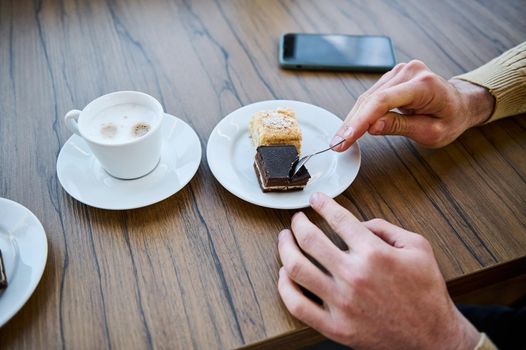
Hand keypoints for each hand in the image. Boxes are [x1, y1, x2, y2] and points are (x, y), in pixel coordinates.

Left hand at [277, 192, 479, 348]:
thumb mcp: (418, 247)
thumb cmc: (426, 292)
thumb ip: (385, 228)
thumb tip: (357, 223)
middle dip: (298, 223)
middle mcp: (354, 276)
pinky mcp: (335, 327)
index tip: (316, 199)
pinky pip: (298, 306)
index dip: (323, 204)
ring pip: (296, 269)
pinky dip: (284, 287)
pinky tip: (284, 275)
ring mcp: (342, 303)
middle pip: (310, 240)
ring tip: (285, 240)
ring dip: (284, 249)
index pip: (338, 219)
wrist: (432, 339)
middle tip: (297, 219)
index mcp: (374, 254)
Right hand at [331, 60, 493, 149]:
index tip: (346, 137)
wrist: (460, 105)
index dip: (361, 119)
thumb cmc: (450, 119)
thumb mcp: (431, 131)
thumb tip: (372, 127)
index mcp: (424, 85)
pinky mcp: (392, 78)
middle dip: (352, 123)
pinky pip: (371, 95)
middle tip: (337, 144)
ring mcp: (400, 72)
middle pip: (371, 99)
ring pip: (367, 97)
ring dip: (353, 119)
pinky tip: (351, 127)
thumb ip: (401, 126)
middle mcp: (410, 72)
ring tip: (340, 139)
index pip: (384, 101)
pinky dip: (360, 112)